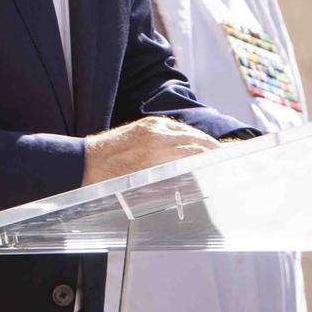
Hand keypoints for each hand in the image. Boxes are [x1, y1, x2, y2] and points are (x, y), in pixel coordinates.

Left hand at [82, 116, 216, 185]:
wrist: (81, 164)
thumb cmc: (107, 182)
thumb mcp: (141, 188)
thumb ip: (168, 181)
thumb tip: (192, 181)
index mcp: (156, 155)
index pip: (196, 152)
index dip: (215, 158)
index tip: (228, 165)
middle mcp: (156, 136)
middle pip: (197, 140)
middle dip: (215, 149)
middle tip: (230, 159)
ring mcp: (152, 127)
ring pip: (188, 132)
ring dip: (204, 141)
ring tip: (217, 153)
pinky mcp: (147, 123)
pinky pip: (175, 127)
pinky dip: (188, 135)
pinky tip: (195, 144)